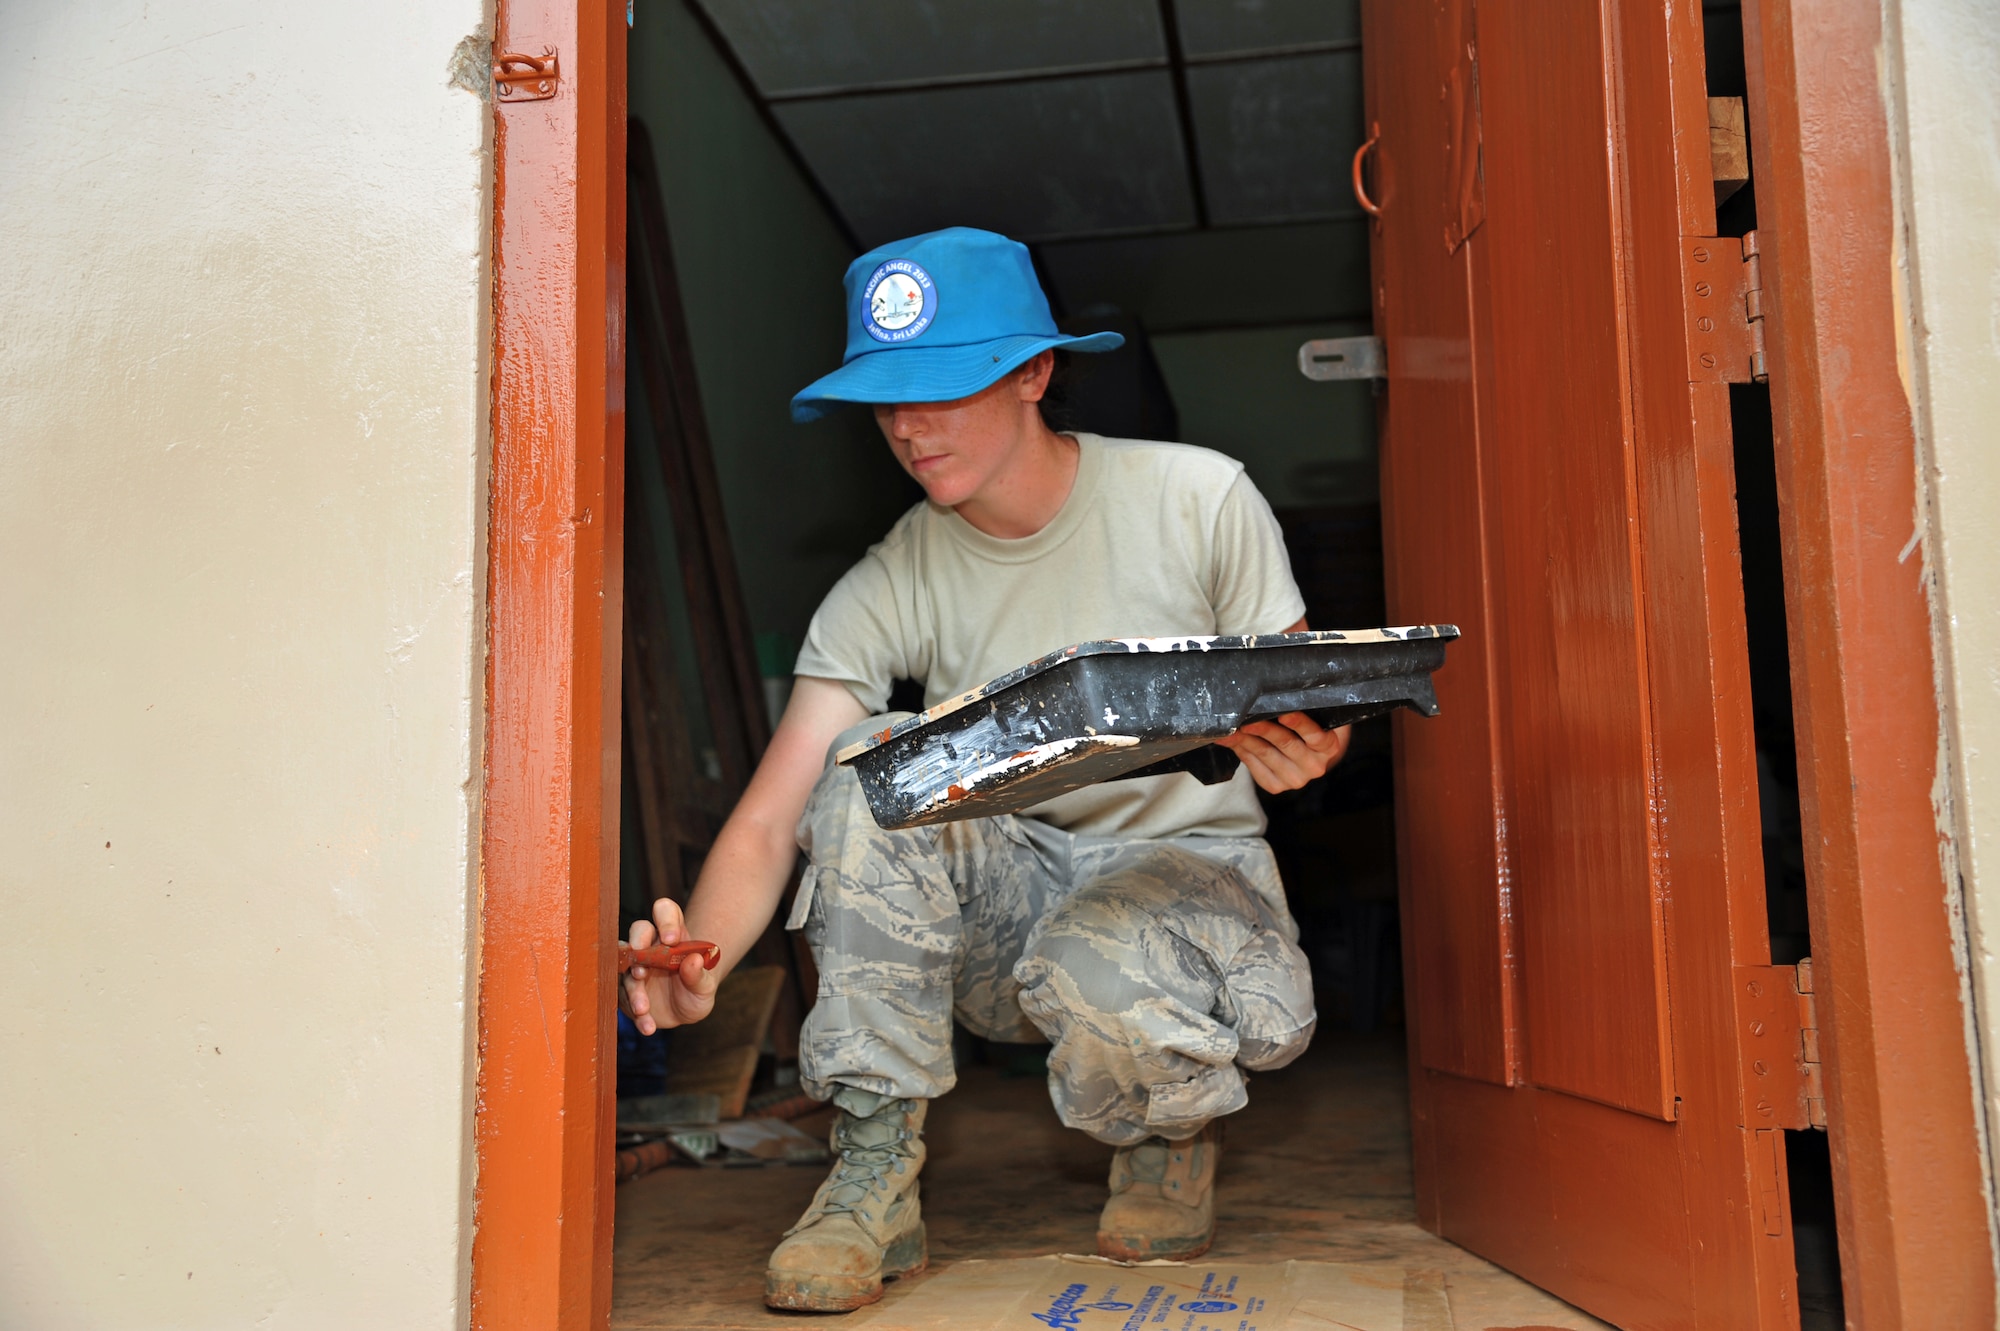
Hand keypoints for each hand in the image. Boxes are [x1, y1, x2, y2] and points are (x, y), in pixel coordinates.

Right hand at [619, 898, 722, 1033]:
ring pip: (627, 969)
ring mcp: (635, 967)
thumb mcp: (706, 985)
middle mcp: (651, 946)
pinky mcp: (626, 990)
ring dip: (633, 989)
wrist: (685, 1008)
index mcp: (673, 935)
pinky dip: (636, 1015)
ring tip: (643, 1008)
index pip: (666, 912)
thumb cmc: (697, 987)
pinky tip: (648, 1027)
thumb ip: (699, 974)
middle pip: (638, 931)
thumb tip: (694, 959)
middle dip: (637, 945)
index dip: (666, 920)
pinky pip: (624, 999)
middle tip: (642, 969)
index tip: (671, 939)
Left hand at [1215, 712, 1351, 792]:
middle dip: (1262, 729)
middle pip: (1285, 743)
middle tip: (1245, 719)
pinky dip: (1240, 750)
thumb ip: (1304, 709)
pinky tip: (1229, 741)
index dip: (1299, 723)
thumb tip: (1274, 697)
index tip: (1284, 714)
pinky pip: (1254, 766)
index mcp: (1328, 747)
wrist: (1309, 756)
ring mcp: (1294, 779)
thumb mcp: (1316, 718)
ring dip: (1243, 739)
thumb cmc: (1310, 730)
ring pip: (1264, 754)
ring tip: (1228, 728)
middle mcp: (1314, 766)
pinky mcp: (1276, 786)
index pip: (1314, 734)